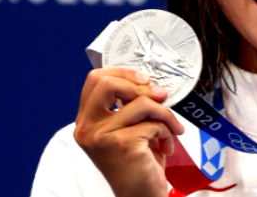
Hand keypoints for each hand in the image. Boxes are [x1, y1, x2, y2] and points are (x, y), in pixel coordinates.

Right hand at [74, 68, 184, 196]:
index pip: (96, 79)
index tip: (144, 80)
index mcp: (86, 120)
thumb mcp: (129, 126)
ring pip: (140, 102)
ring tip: (170, 128)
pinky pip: (154, 122)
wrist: (141, 194)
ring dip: (164, 113)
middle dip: (141, 86)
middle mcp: (87, 127)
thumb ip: (130, 104)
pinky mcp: (121, 144)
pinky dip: (168, 131)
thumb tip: (150, 83)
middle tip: (160, 96)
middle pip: (107, 82)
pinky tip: (166, 145)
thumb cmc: (137, 161)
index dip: (124, 73)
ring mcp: (101, 136)